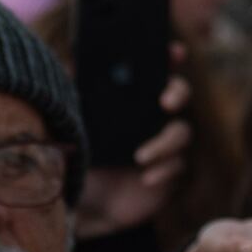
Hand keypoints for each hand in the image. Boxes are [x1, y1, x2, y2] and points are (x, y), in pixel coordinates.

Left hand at [74, 46, 192, 239]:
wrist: (88, 200)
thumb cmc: (83, 155)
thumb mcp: (75, 124)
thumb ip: (75, 97)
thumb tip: (69, 66)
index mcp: (135, 98)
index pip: (158, 69)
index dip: (170, 57)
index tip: (174, 52)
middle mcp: (155, 115)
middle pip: (181, 93)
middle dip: (177, 92)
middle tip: (165, 102)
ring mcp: (167, 142)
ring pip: (182, 133)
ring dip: (164, 143)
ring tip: (140, 157)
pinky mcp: (171, 170)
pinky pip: (178, 166)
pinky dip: (164, 170)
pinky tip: (147, 178)